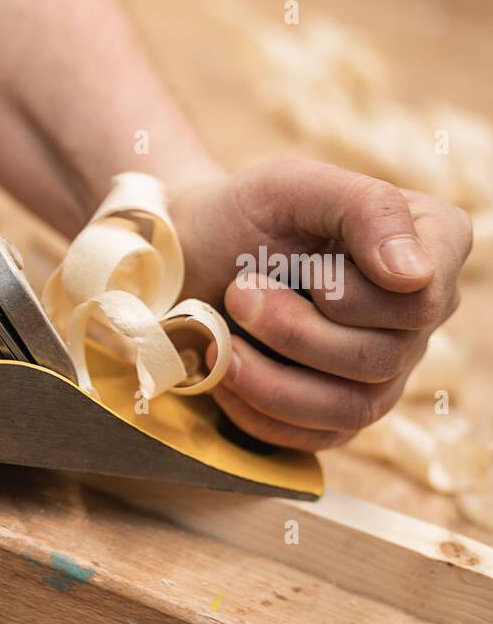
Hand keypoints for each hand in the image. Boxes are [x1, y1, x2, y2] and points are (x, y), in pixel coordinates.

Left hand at [169, 159, 471, 450]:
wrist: (190, 255)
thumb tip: (416, 274)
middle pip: (382, 356)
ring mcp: (383, 371)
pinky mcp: (338, 414)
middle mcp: (419, 316)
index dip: (350, 295)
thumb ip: (367, 208)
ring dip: (271, 379)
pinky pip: (317, 438)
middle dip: (292, 330)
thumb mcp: (294, 185)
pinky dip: (258, 412)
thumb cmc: (245, 214)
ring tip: (221, 340)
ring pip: (354, 407)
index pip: (423, 300)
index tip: (301, 267)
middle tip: (238, 291)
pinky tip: (223, 373)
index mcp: (432, 247)